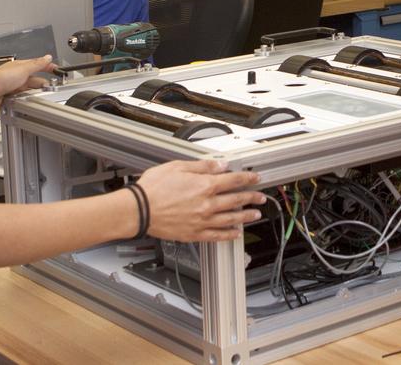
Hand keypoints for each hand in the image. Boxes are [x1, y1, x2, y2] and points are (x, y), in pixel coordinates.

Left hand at [0, 54, 53, 110]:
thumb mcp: (23, 69)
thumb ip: (37, 64)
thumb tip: (47, 57)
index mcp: (20, 67)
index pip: (37, 65)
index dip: (47, 67)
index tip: (57, 70)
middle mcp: (16, 77)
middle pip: (34, 80)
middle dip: (43, 83)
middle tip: (52, 86)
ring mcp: (12, 87)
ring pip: (28, 90)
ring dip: (34, 92)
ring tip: (42, 95)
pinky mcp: (8, 98)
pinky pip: (21, 99)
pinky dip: (25, 100)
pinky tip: (28, 101)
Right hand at [138, 160, 265, 242]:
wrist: (139, 210)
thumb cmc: (153, 188)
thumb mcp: (178, 166)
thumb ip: (202, 166)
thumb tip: (220, 164)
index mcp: (204, 185)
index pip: (233, 180)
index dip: (247, 179)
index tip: (255, 178)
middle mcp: (206, 204)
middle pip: (236, 200)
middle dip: (251, 197)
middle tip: (261, 197)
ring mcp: (201, 220)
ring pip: (230, 219)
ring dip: (245, 216)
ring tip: (255, 215)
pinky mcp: (194, 234)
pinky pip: (217, 235)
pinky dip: (229, 234)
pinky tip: (236, 233)